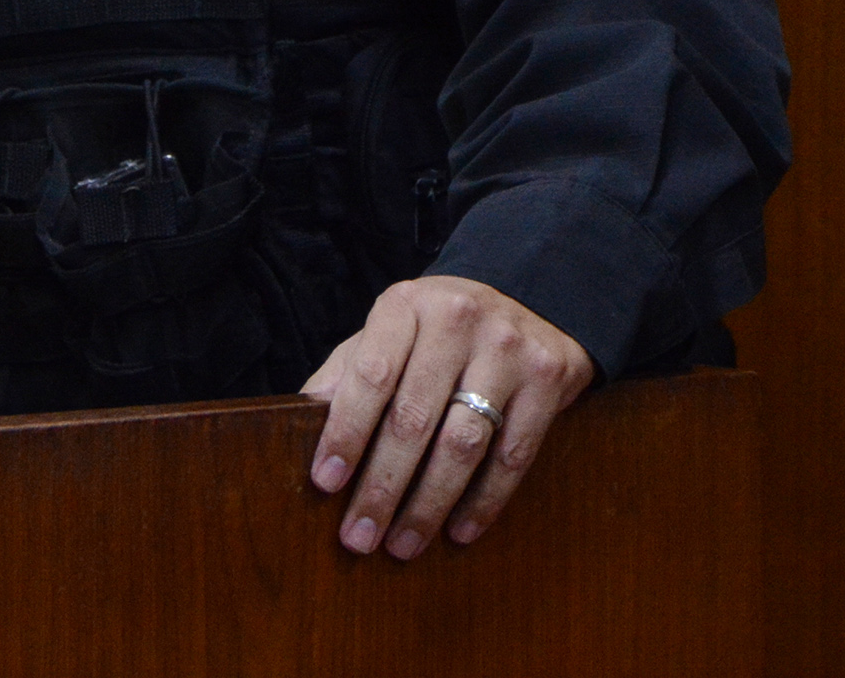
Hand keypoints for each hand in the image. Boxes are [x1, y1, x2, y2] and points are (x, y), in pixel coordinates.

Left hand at [301, 274, 595, 556]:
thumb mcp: (388, 333)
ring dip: (428, 504)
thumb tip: (295, 422)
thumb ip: (347, 373)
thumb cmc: (436, 332)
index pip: (371, 374)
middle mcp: (459, 317)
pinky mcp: (549, 377)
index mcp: (407, 304)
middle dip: (382, 486)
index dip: (347, 432)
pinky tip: (458, 530)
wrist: (527, 300)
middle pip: (414, 417)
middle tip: (359, 536)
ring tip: (402, 544)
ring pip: (463, 443)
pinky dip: (483, 501)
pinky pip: (513, 455)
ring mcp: (509, 346)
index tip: (326, 482)